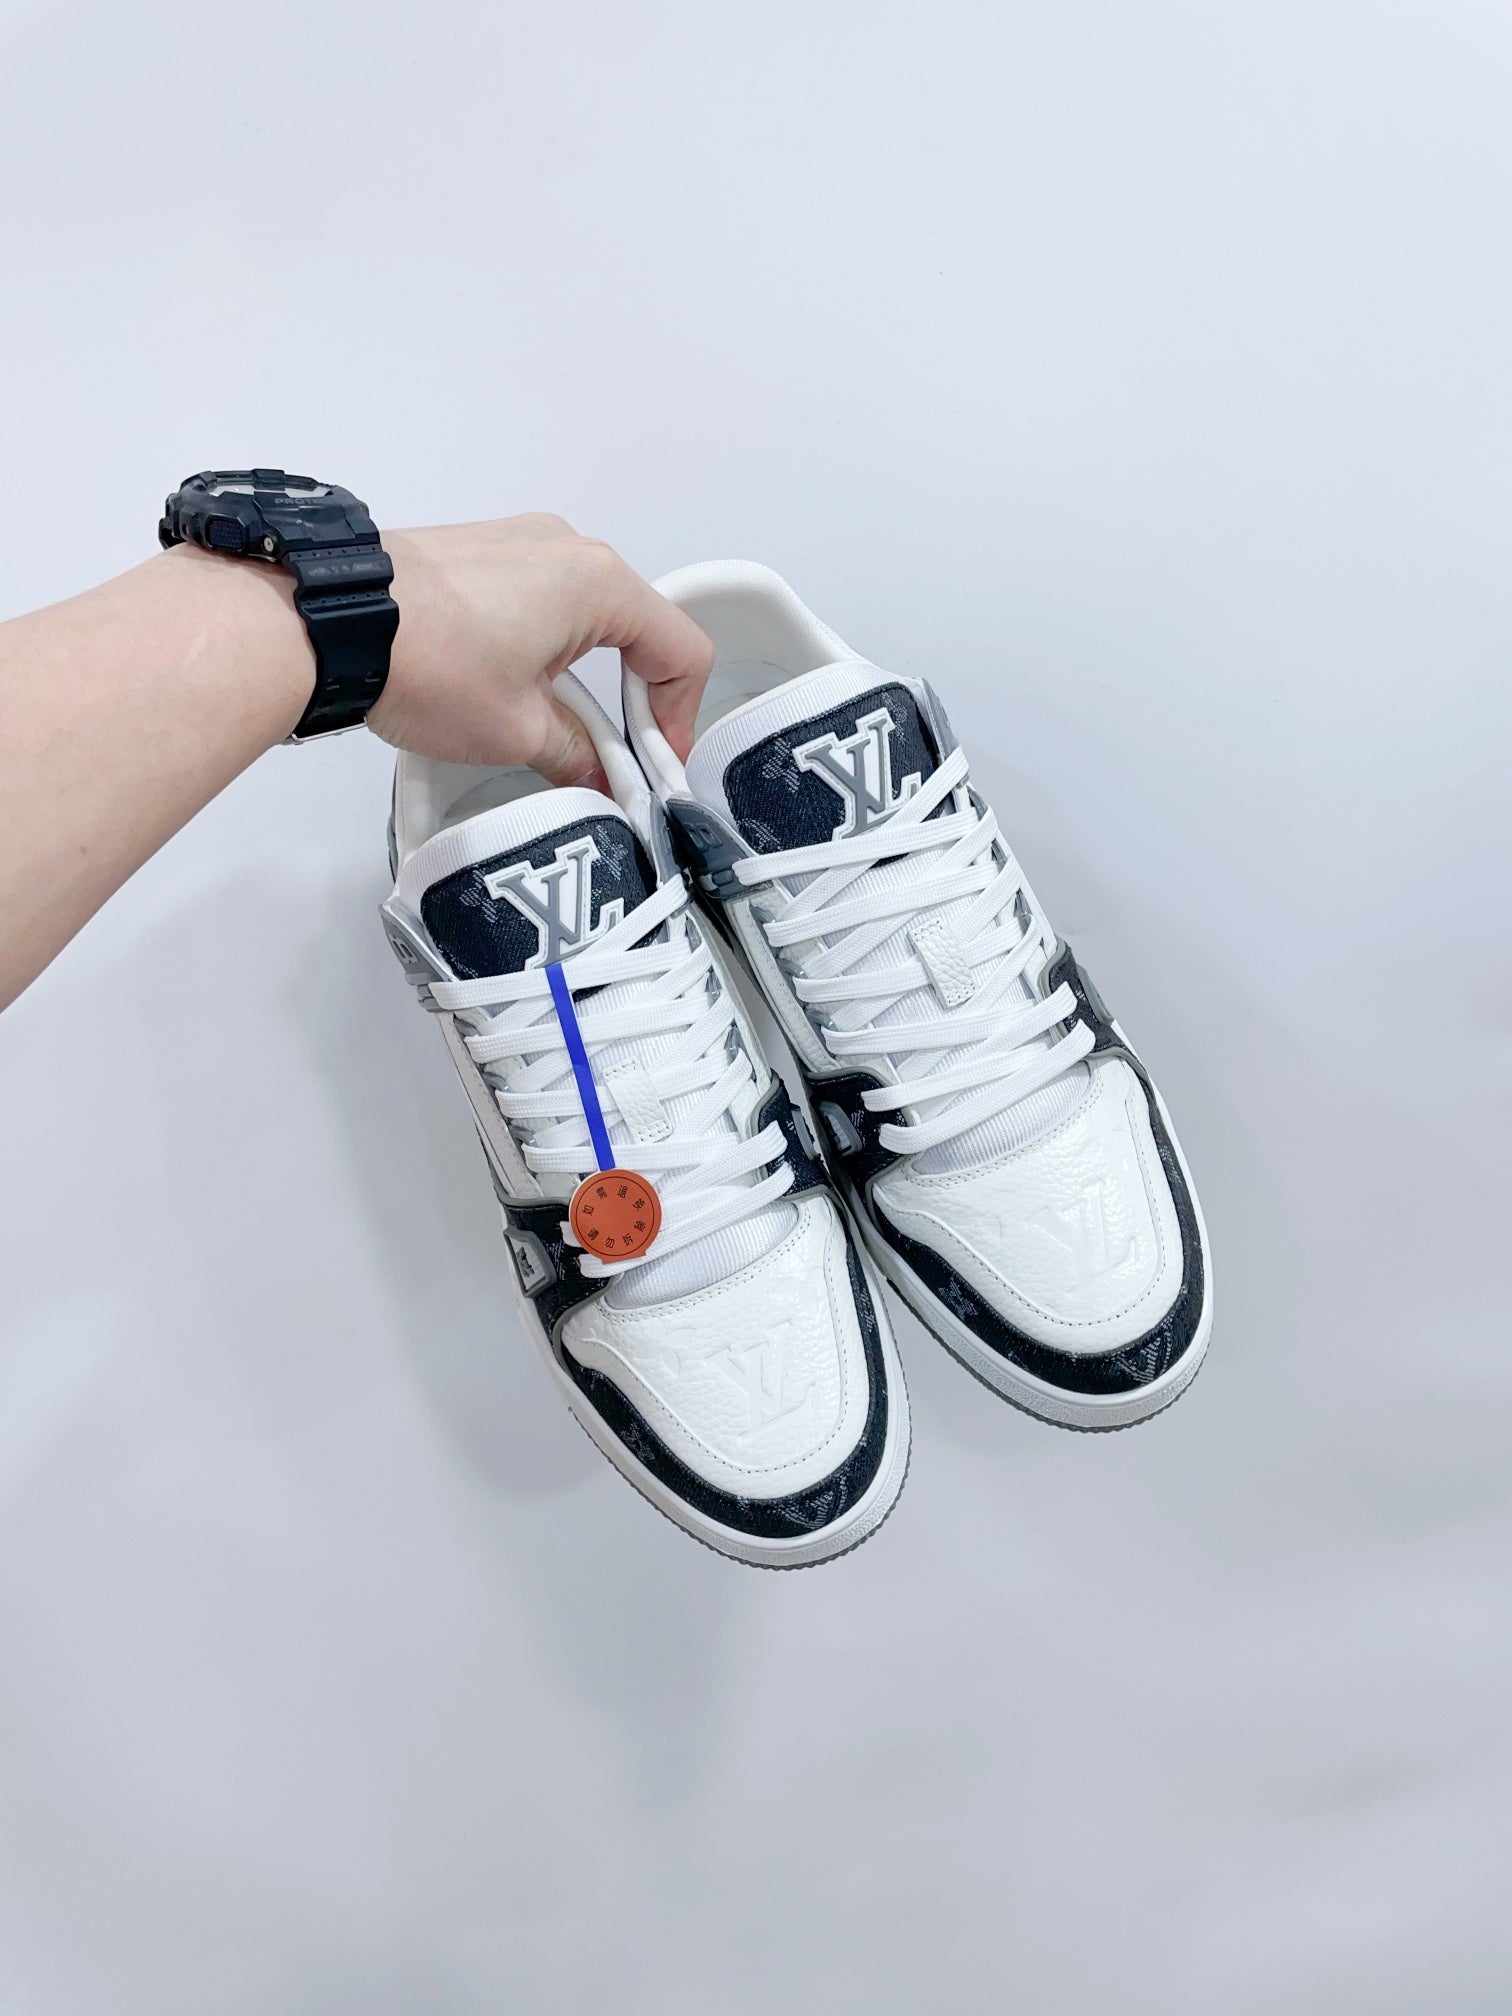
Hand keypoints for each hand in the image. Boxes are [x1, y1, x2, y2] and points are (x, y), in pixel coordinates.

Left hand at [369, 515, 713, 786]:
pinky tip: (509, 692)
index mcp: (600, 583)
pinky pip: (540, 601)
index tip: (655, 764)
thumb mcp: (517, 731)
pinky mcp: (480, 552)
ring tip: (551, 732)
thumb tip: (596, 776)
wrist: (326, 620)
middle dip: (631, 700)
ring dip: (584, 677)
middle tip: (613, 757)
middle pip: (637, 629)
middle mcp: (568, 548)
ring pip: (586, 615)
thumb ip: (576, 755)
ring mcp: (520, 542)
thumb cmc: (426, 661)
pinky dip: (544, 649)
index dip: (679, 717)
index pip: (680, 650)